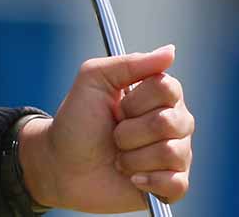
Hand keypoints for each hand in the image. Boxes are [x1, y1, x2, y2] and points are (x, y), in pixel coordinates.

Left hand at [20, 43, 193, 211]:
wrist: (61, 164)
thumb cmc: (77, 120)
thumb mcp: (94, 79)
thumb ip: (130, 64)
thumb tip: (170, 51)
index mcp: (159, 94)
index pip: (168, 89)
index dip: (136, 101)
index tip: (116, 107)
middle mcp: (174, 122)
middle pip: (169, 122)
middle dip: (129, 132)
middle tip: (114, 134)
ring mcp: (176, 154)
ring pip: (172, 153)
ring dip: (133, 157)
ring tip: (118, 157)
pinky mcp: (171, 186)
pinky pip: (178, 184)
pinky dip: (149, 182)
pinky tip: (132, 178)